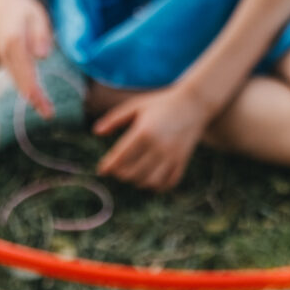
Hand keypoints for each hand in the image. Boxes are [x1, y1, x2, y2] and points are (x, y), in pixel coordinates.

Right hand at [0, 0, 61, 114]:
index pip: (26, 75)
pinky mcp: (4, 60)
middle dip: (35, 101)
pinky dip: (25, 87)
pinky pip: (15, 77)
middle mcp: (5, 54)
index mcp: (14, 44)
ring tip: (45, 109)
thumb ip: (41, 34)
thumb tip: (43, 55)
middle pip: (20, 83)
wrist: (2, 3)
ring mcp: (2, 58)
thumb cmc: (25, 9)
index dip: (36, 94)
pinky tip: (36, 96)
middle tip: (49, 114)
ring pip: (17, 82)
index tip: (47, 108)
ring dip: (30, 97)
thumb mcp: (37, 15)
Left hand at [93, 84, 215, 190]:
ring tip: (133, 173)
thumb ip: (114, 119)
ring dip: (137, 181)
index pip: (120, 158)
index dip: (108, 167)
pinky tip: (149, 177)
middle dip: (121, 174)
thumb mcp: (135, 106)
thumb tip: (96, 132)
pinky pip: (166, 184)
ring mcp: (172, 156)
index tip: (102, 170)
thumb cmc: (160, 104)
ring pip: (148, 182)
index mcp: (144, 131)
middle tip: (117, 169)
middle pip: (132, 173)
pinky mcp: (182, 162)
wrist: (194, 104)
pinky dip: (156, 186)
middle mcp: (158, 146)